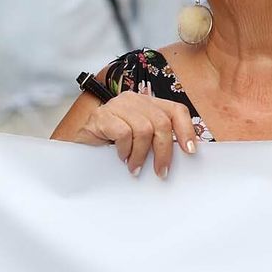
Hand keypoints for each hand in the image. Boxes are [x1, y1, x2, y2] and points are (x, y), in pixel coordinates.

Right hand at [70, 92, 198, 177]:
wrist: (81, 144)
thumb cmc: (113, 143)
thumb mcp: (140, 138)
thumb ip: (158, 138)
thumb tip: (185, 153)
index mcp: (147, 103)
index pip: (176, 110)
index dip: (186, 130)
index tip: (190, 151)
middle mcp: (133, 100)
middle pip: (161, 122)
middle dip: (164, 151)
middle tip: (160, 171)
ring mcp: (116, 106)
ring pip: (143, 129)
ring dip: (141, 154)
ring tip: (135, 167)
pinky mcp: (102, 116)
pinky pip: (123, 133)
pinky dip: (125, 150)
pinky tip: (120, 157)